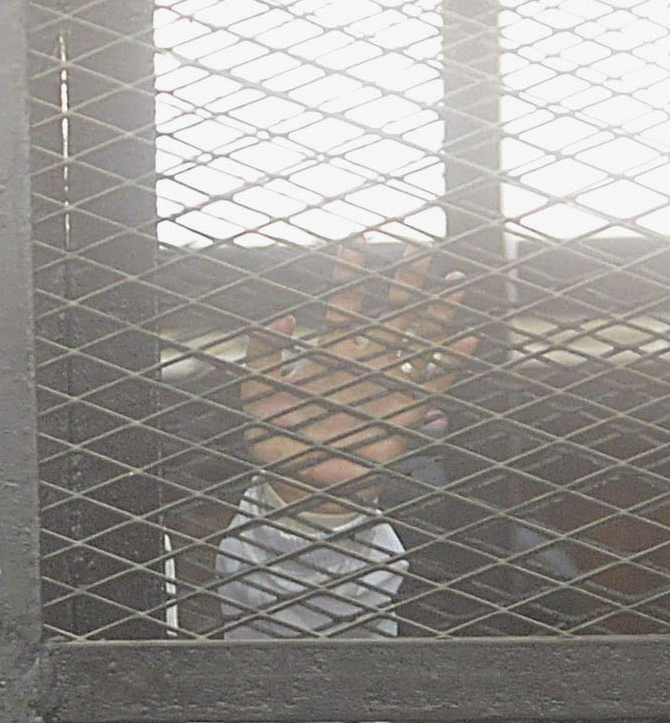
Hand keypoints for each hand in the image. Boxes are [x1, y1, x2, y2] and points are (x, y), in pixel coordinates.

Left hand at [239, 241, 474, 506]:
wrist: (296, 478)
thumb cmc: (276, 437)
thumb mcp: (256, 394)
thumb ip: (262, 355)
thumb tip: (285, 320)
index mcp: (333, 353)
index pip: (345, 304)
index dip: (351, 275)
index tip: (357, 243)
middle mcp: (366, 361)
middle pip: (393, 313)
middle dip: (408, 281)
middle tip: (422, 249)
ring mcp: (388, 383)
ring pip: (420, 339)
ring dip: (439, 312)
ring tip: (455, 283)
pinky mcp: (405, 411)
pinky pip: (433, 382)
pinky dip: (451, 362)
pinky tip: (467, 340)